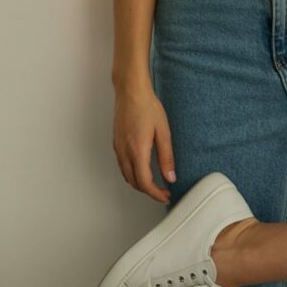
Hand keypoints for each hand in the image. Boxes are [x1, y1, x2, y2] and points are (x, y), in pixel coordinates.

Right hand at [112, 84, 175, 203]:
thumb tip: (170, 177)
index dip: (155, 193)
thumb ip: (166, 156)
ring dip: (139, 184)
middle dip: (148, 191)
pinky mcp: (116, 143)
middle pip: (134, 183)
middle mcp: (124, 152)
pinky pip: (122, 166)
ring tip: (154, 183)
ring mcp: (118, 148)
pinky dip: (132, 174)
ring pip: (126, 176)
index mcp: (137, 151)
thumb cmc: (147, 106)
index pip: (144, 182)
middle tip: (163, 191)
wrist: (131, 91)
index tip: (166, 195)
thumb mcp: (163, 131)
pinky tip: (142, 169)